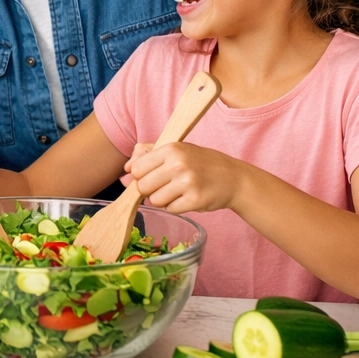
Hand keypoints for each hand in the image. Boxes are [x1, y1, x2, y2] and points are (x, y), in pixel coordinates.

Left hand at [125, 142, 253, 213]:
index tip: (151, 176)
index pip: (136, 168)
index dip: (140, 176)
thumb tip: (124, 171)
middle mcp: (178, 163)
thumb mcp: (176, 149)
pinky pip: (170, 209)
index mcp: (171, 148)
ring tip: (178, 192)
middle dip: (150, 190)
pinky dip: (176, 207)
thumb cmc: (201, 163)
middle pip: (142, 186)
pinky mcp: (195, 200)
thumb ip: (147, 155)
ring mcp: (187, 182)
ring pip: (154, 200)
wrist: (234, 178)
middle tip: (165, 186)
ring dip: (163, 200)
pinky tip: (187, 198)